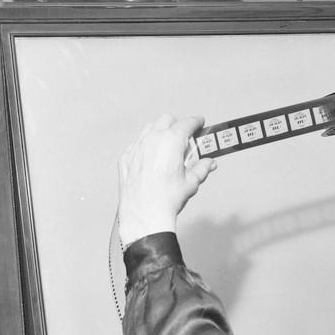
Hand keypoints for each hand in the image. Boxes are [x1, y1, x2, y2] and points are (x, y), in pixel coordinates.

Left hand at [117, 114, 215, 248]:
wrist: (144, 214)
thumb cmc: (165, 199)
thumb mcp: (191, 182)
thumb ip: (202, 168)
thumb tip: (208, 164)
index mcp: (171, 141)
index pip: (187, 123)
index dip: (195, 122)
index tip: (199, 123)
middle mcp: (152, 140)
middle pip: (166, 120)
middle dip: (176, 125)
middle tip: (184, 140)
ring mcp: (136, 148)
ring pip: (149, 129)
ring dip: (159, 133)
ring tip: (166, 149)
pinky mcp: (126, 158)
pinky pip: (135, 145)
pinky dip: (144, 147)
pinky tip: (150, 160)